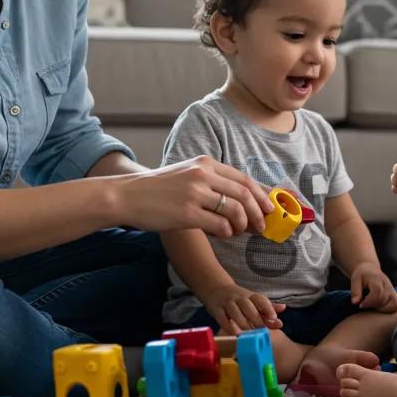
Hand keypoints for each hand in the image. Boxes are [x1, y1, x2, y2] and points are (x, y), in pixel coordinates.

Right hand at [110, 156, 273, 238]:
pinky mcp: (186, 213)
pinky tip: (223, 234)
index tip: (269, 209)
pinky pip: (219, 224)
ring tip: (240, 232)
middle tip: (262, 226)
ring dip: (243, 224)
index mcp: (205, 163)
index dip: (261, 195)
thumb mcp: (186, 173)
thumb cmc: (157, 189)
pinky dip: (227, 232)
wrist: (126, 195)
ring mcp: (194, 193)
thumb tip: (242, 200)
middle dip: (258, 213)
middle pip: (244, 194)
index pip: (244, 179)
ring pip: (235, 210)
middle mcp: (202, 174)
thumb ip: (211, 181)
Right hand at [203, 284, 285, 334]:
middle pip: (248, 307)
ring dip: (243, 324)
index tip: (274, 319)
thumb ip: (268, 306)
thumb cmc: (239, 298)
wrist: (216, 288)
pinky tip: (235, 334)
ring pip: (236, 313)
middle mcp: (239, 298)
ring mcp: (227, 304)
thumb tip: (284, 308)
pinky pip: (223, 319)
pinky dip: (229, 327)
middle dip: (256, 320)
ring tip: (250, 336)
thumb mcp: (253, 299)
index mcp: (250, 296)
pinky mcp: (217, 310)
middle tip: (262, 331)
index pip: (261, 299)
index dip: (268, 308)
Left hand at [349, 262, 396, 311]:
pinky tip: (378, 307)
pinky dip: (388, 309)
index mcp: (377, 279)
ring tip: (373, 306)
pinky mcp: (395, 295)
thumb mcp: (355, 280)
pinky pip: (396, 305)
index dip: (369, 301)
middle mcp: (387, 284)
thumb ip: (355, 291)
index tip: (360, 305)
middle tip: (364, 304)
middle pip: (384, 299)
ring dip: (382, 309)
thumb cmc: (362, 276)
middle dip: (373, 305)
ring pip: (394, 304)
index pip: (377, 292)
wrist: (370, 270)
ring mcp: (393, 290)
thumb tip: (355, 303)